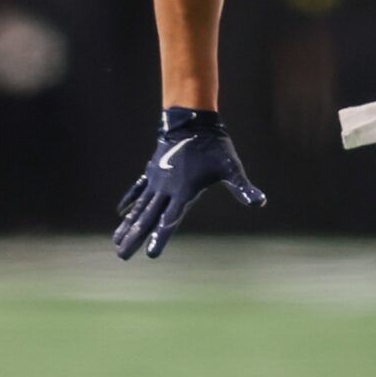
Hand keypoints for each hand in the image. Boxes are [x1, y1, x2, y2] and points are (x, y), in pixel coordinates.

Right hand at [113, 108, 265, 259]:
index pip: (170, 221)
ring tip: (116, 241)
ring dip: (127, 224)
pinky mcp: (152, 171)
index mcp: (183, 192)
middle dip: (134, 237)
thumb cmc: (214, 146)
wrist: (192, 121)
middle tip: (121, 255)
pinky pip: (137, 189)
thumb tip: (260, 202)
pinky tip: (120, 212)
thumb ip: (242, 187)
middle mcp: (166, 189)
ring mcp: (156, 180)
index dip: (160, 238)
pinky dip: (129, 200)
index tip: (150, 254)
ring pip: (139, 206)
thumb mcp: (231, 167)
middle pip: (147, 218)